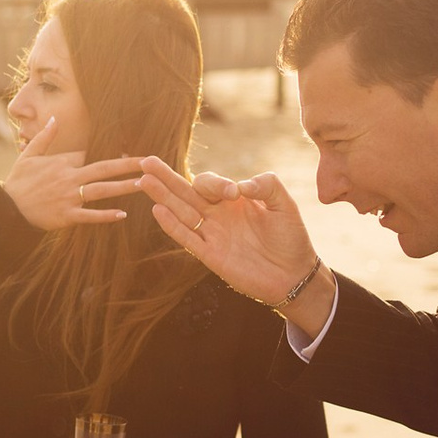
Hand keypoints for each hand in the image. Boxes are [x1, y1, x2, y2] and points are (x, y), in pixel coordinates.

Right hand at [2, 117, 144, 230]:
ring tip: (145, 185)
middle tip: (151, 162)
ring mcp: (69, 197)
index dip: (107, 154)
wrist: (7, 208)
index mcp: (62, 162)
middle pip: (104, 168)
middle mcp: (69, 178)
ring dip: (124, 187)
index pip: (88, 155)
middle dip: (128, 164)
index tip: (130, 153)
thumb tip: (55, 119)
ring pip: (101, 190)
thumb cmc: (18, 182)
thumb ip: (44, 137)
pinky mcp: (66, 216)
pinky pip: (89, 216)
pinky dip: (106, 215)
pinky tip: (123, 214)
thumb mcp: (28, 155)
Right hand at [137, 160, 331, 329]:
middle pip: (185, 192)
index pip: (210, 183)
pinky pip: (186, 238)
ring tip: (144, 180)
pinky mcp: (209, 255)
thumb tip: (240, 185)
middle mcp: (218, 215)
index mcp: (233, 200)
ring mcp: (211, 234)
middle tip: (147, 161)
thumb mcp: (285, 205)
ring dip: (162, 196)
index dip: (215, 183)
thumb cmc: (291, 239)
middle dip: (166, 177)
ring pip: (181, 211)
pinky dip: (172, 225)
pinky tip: (157, 210)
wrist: (294, 275)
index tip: (233, 193)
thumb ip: (268, 186)